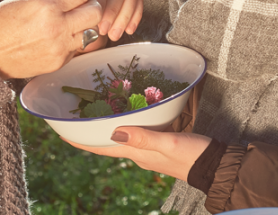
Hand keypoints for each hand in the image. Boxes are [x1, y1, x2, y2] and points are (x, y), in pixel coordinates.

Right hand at [0, 0, 101, 79]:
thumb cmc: (0, 21)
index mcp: (46, 5)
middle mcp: (57, 26)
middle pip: (95, 11)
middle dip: (91, 4)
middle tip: (80, 4)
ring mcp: (59, 47)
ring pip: (93, 31)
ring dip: (86, 24)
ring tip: (72, 21)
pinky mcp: (59, 62)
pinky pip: (79, 47)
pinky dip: (75, 39)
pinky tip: (61, 36)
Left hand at [64, 126, 210, 180]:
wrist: (215, 165)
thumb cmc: (193, 154)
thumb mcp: (169, 143)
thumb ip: (144, 138)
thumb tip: (114, 133)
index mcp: (137, 153)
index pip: (102, 148)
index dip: (81, 142)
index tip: (61, 133)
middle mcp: (140, 153)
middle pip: (108, 143)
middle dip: (91, 132)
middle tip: (76, 117)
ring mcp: (150, 150)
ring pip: (123, 137)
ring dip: (108, 127)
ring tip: (96, 113)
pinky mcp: (161, 144)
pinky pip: (138, 134)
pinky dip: (128, 123)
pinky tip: (131, 112)